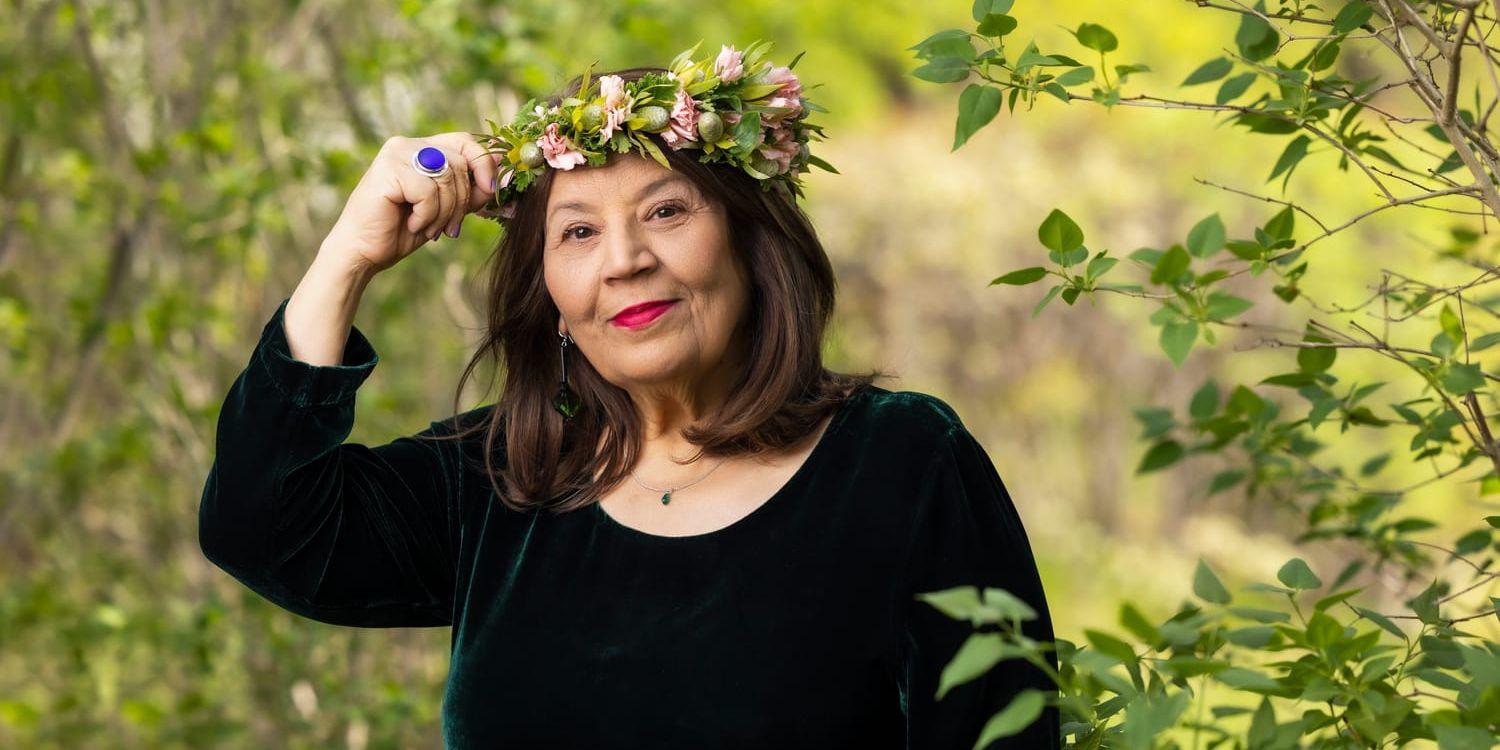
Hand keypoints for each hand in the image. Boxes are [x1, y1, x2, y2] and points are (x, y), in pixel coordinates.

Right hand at [322, 132, 501, 274]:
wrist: (363, 252)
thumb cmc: (402, 230)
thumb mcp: (447, 210)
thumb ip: (472, 191)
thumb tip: (504, 178)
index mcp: (422, 148)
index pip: (466, 141)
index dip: (484, 164)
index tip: (491, 191)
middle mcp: (408, 144)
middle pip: (460, 163)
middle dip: (462, 202)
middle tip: (448, 228)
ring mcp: (395, 153)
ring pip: (447, 178)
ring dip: (444, 213)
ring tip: (426, 228)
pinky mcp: (387, 169)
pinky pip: (428, 191)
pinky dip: (426, 215)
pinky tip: (411, 224)